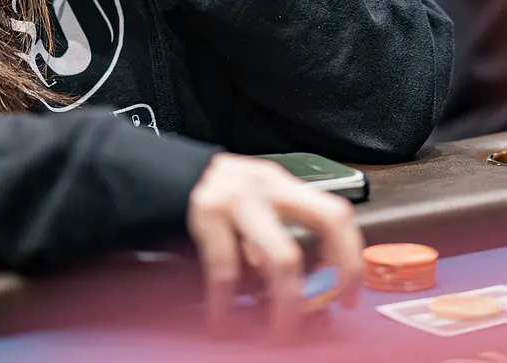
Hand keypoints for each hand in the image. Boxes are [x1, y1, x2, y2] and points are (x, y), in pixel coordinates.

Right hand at [187, 153, 362, 337]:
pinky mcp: (206, 211)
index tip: (348, 292)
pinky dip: (227, 303)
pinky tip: (223, 320)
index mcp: (280, 184)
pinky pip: (227, 269)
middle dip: (339, 268)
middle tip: (330, 305)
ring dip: (286, 302)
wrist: (156, 177)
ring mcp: (239, 196)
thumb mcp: (248, 212)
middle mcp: (267, 185)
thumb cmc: (208, 202)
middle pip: (328, 220)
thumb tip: (301, 292)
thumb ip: (272, 243)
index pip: (336, 213)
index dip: (350, 255)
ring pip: (283, 257)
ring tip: (278, 330)